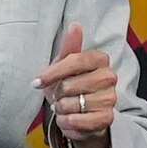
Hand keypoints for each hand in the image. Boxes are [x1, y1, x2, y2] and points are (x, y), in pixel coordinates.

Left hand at [34, 23, 116, 147]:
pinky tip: (68, 119)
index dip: (52, 73)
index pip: (74, 60)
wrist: (80, 115)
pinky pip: (77, 121)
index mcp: (99, 59)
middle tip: (59, 95)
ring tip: (64, 107)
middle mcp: (109, 77)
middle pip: (70, 85)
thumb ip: (69, 47)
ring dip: (61, 109)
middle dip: (57, 93)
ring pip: (71, 104)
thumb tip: (75, 25)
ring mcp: (110, 98)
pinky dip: (66, 122)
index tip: (36, 83)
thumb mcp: (64, 65)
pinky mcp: (107, 118)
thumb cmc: (69, 86)